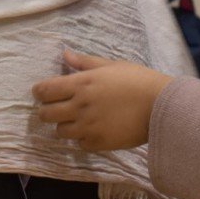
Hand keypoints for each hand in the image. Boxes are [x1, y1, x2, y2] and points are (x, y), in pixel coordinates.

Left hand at [33, 50, 172, 151]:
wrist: (160, 106)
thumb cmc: (138, 80)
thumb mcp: (111, 65)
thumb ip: (85, 62)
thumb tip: (65, 54)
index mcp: (81, 84)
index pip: (45, 91)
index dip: (39, 92)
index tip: (41, 93)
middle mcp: (79, 107)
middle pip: (45, 114)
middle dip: (46, 110)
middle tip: (56, 107)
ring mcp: (87, 128)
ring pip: (59, 131)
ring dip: (64, 125)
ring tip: (76, 119)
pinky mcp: (97, 144)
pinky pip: (78, 143)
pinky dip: (81, 138)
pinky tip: (92, 129)